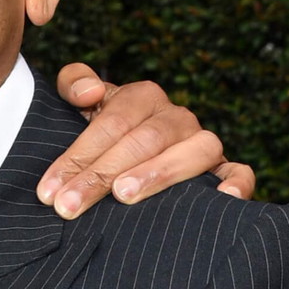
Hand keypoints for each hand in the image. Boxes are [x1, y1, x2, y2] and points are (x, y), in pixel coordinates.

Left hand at [38, 63, 255, 218]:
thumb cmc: (103, 133)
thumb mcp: (80, 104)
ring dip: (158, 173)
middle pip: (143, 140)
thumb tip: (89, 93)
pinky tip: (220, 199)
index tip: (49, 191)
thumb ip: (74, 83)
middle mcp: (177, 117)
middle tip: (70, 205)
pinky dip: (235, 183)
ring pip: (194, 151)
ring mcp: (203, 143)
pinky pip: (239, 172)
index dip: (77, 156)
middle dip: (101, 174)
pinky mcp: (224, 170)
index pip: (109, 124)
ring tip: (123, 195)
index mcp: (143, 97)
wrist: (131, 152)